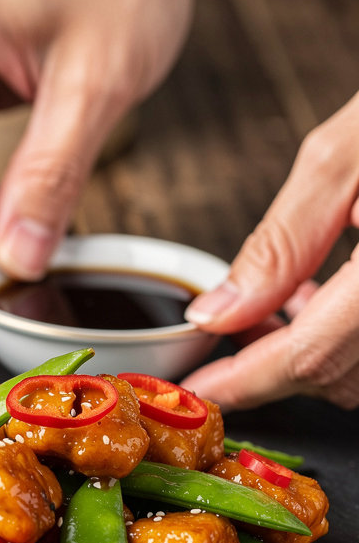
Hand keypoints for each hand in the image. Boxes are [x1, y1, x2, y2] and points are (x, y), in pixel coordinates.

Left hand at [182, 89, 358, 409]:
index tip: (199, 388)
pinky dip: (348, 336)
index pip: (311, 357)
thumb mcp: (348, 153)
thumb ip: (281, 243)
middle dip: (273, 364)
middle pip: (341, 377)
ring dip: (313, 353)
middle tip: (229, 328)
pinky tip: (325, 295)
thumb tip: (219, 313)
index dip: (244, 382)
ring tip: (276, 304)